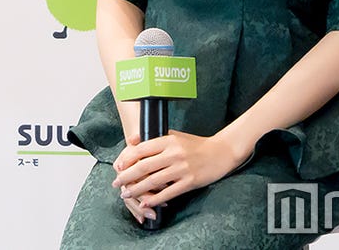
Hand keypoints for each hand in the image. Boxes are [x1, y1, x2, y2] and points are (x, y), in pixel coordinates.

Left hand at [111, 130, 247, 213]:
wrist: (221, 152)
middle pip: (144, 166)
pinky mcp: (190, 181)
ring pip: (154, 181)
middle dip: (127, 176)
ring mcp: (182, 168)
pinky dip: (155, 199)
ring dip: (137, 189)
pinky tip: (146, 203)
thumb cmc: (196, 144)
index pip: (142, 149)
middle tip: (116, 182)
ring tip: (126, 194)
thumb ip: (155, 137)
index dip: (128, 159)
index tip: (118, 166)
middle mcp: (174, 154)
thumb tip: (132, 141)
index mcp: (169, 140)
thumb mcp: (175, 136)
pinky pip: (169, 192)